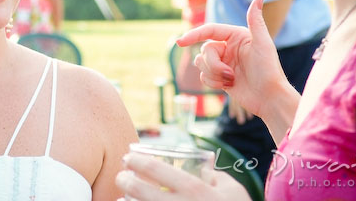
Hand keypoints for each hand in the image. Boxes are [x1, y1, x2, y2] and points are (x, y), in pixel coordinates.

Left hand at [116, 153, 249, 200]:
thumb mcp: (234, 190)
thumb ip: (216, 176)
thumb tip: (204, 168)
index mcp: (195, 190)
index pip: (156, 169)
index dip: (137, 161)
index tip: (129, 157)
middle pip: (140, 190)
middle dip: (124, 181)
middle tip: (121, 176)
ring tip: (123, 197)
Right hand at [177, 0, 288, 120]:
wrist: (269, 98)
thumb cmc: (268, 70)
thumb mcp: (262, 43)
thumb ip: (256, 21)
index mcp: (236, 36)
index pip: (209, 30)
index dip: (193, 35)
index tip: (180, 42)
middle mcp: (228, 47)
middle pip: (205, 50)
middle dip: (213, 64)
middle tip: (229, 74)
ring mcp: (223, 63)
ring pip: (201, 63)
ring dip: (213, 74)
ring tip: (231, 80)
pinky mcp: (220, 77)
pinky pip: (203, 76)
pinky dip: (213, 83)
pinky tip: (228, 86)